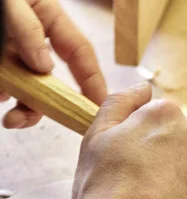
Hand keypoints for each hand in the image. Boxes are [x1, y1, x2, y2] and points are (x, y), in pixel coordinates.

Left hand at [2, 0, 106, 127]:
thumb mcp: (9, 2)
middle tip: (35, 121)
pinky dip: (3, 95)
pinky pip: (5, 87)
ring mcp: (12, 52)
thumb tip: (44, 66)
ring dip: (23, 107)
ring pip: (27, 89)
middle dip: (47, 105)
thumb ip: (27, 28)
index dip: (93, 82)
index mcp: (48, 17)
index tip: (99, 108)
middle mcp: (32, 39)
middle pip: (53, 79)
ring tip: (10, 119)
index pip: (80, 54)